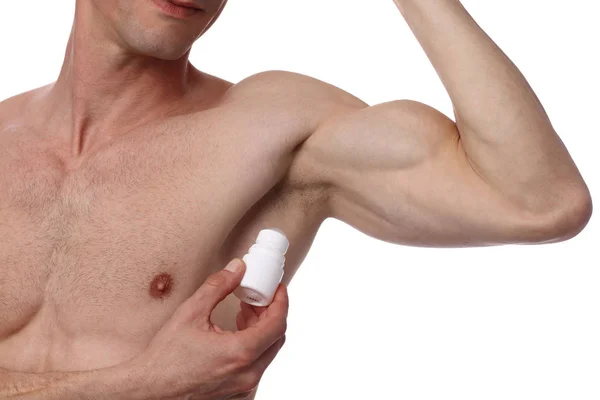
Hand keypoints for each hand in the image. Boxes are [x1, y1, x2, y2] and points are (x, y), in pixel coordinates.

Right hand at [130, 258, 287, 399]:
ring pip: (267, 353)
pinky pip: (256, 367)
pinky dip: (253, 347)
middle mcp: (248, 374)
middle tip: (257, 297)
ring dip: (261, 330)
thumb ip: (218, 286)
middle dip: (270, 313)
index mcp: (240, 353)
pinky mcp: (237, 394)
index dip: (281, 302)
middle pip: (276, 338)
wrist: (149, 391)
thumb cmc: (165, 358)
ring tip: (242, 313)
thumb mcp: (191, 313)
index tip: (277, 288)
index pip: (278, 323)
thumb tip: (238, 268)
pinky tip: (235, 335)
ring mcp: (244, 388)